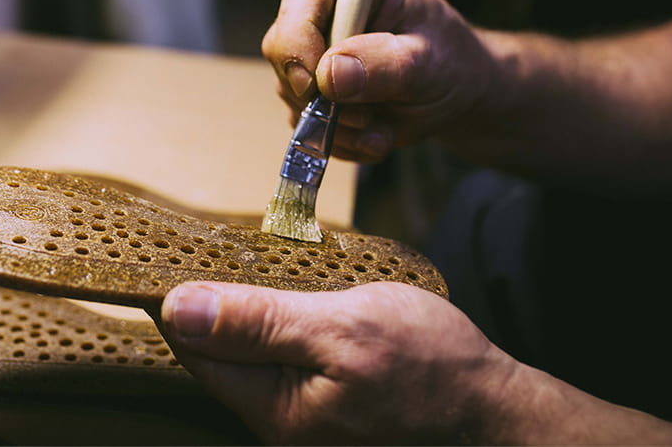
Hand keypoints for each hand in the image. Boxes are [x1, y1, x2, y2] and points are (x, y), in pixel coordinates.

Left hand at [158, 281, 517, 444]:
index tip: (179, 249)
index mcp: (273, 409)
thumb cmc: (431, 367)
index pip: (192, 349)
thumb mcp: (343, 327)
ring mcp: (298, 420)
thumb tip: (179, 309)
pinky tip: (289, 300)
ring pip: (244, 357)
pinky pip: (275, 363)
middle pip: (214, 355)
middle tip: (220, 246)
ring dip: (246, 311)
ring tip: (253, 265)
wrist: (491, 408)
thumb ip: (259, 321)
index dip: (180, 296)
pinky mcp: (319, 409)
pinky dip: (275, 327)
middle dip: (213, 301)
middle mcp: (276, 425)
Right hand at [262, 0, 498, 162]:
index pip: (300, 1)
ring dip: (337, 126)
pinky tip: (375, 134)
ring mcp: (312, 57)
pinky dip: (341, 142)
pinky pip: (307, 127)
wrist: (455, 93)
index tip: (319, 86)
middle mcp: (320, 16)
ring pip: (292, 97)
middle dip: (320, 97)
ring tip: (383, 128)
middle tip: (366, 118)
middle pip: (283, 52)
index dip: (299, 44)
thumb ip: (384, 64)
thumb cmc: (448, 59)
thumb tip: (330, 74)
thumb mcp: (429, 61)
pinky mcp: (313, 94)